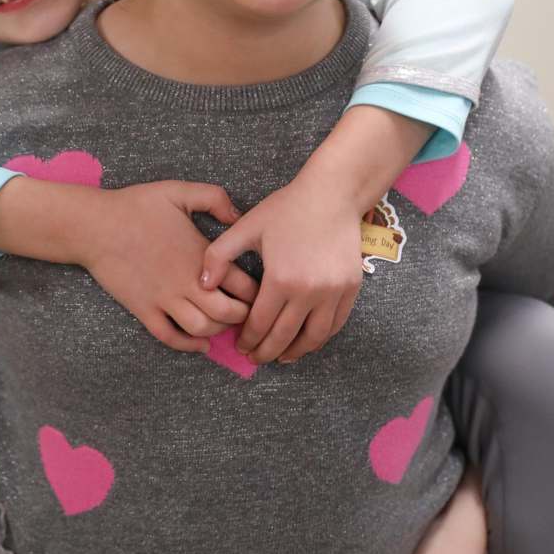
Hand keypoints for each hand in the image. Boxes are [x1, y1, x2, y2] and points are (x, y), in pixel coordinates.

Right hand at [83, 181, 258, 354]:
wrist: (95, 226)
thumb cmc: (136, 206)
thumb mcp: (179, 191)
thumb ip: (214, 198)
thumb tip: (238, 215)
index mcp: (202, 255)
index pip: (244, 284)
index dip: (258, 293)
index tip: (262, 292)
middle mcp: (187, 282)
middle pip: (229, 313)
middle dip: (245, 316)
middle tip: (249, 312)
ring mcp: (165, 299)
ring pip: (202, 328)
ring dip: (219, 330)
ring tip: (225, 324)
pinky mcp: (144, 310)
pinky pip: (170, 337)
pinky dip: (189, 346)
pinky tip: (201, 344)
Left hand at [199, 173, 364, 364]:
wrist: (332, 195)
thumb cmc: (287, 209)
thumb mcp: (246, 227)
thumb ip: (218, 256)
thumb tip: (202, 285)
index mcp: (280, 279)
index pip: (260, 323)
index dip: (248, 339)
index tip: (241, 346)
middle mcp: (309, 291)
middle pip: (284, 337)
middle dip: (266, 352)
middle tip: (256, 358)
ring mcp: (333, 292)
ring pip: (313, 337)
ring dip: (295, 352)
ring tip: (281, 357)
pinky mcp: (350, 288)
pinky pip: (334, 324)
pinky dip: (320, 338)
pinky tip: (306, 340)